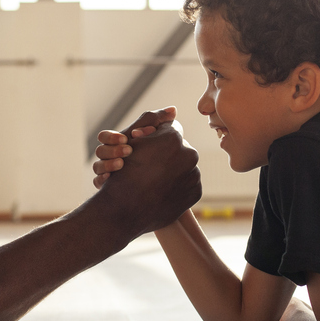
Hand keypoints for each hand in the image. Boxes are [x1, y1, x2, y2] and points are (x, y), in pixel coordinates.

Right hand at [92, 106, 176, 186]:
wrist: (159, 186)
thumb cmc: (156, 156)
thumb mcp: (156, 137)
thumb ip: (160, 123)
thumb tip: (173, 110)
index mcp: (117, 143)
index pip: (104, 136)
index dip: (112, 136)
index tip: (126, 138)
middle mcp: (109, 157)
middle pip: (100, 151)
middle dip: (113, 150)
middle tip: (128, 151)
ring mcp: (108, 172)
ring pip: (97, 167)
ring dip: (108, 164)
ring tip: (121, 164)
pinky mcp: (109, 188)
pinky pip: (98, 183)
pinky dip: (102, 180)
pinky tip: (112, 179)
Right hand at [95, 110, 200, 235]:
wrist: (125, 210)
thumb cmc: (123, 172)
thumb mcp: (132, 142)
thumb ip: (151, 122)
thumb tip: (174, 110)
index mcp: (173, 138)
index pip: (170, 128)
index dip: (156, 137)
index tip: (146, 147)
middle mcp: (189, 153)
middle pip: (179, 147)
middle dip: (167, 153)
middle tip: (150, 165)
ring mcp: (194, 174)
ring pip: (185, 165)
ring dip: (174, 169)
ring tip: (155, 179)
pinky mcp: (195, 192)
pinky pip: (189, 183)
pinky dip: (179, 186)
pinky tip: (163, 190)